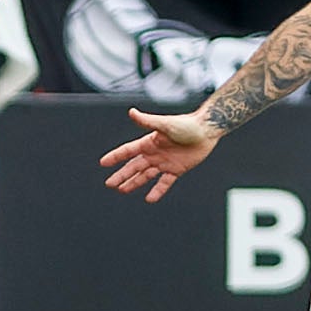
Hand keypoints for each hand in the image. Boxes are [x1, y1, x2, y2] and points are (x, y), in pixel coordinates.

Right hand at [99, 106, 221, 202]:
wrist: (207, 130)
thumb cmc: (187, 124)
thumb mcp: (165, 124)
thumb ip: (147, 120)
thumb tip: (131, 112)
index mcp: (149, 142)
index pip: (128, 151)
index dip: (116, 157)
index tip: (103, 163)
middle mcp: (155, 153)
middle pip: (134, 166)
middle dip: (121, 175)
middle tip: (109, 184)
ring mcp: (165, 162)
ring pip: (145, 176)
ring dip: (134, 183)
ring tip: (122, 190)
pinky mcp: (177, 169)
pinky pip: (165, 183)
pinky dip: (157, 191)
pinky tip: (149, 199)